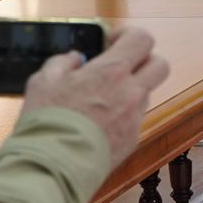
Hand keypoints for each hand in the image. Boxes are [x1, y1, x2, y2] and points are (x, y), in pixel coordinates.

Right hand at [22, 27, 170, 164]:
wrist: (53, 167)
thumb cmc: (46, 122)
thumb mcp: (42, 82)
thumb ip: (62, 63)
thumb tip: (74, 58)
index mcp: (112, 71)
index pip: (142, 39)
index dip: (131, 36)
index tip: (114, 42)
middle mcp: (132, 92)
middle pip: (160, 65)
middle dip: (144, 61)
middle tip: (120, 68)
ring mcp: (136, 117)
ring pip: (146, 94)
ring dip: (130, 91)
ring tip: (101, 100)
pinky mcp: (133, 139)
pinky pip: (135, 119)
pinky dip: (122, 116)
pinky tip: (98, 124)